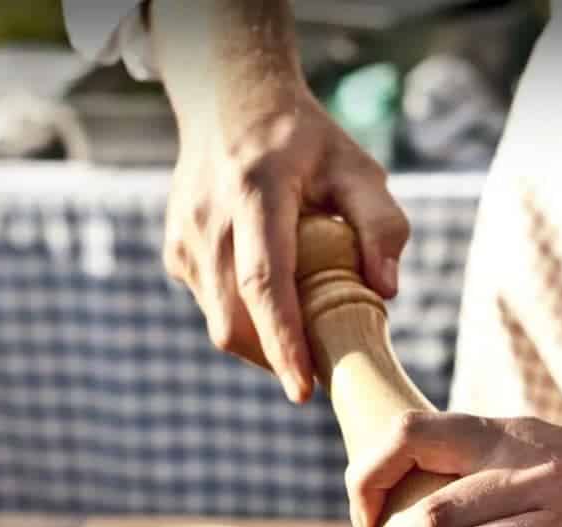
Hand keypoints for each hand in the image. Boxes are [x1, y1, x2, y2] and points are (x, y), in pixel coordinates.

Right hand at [161, 71, 408, 402]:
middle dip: (276, 358)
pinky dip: (246, 319)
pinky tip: (273, 292)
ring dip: (263, 341)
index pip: (263, 281)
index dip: (283, 342)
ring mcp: (184, 236)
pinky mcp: (176, 253)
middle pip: (234, 318)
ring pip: (221, 322)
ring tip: (303, 319)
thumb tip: (386, 290)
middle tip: (322, 368)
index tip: (303, 391)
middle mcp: (208, 216)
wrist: (229, 101)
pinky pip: (214, 308)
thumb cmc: (306, 141)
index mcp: (255, 189)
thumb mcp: (358, 166)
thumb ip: (382, 222)